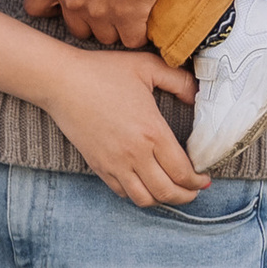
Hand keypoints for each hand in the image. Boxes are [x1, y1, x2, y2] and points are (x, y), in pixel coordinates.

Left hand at [8, 0, 165, 45]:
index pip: (34, 7)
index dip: (42, 5)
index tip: (54, 0)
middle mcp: (75, 1)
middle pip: (72, 26)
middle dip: (79, 17)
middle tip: (90, 2)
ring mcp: (105, 11)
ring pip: (100, 35)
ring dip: (105, 26)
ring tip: (113, 12)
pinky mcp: (133, 14)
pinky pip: (130, 41)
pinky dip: (133, 34)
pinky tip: (136, 21)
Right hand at [41, 46, 207, 205]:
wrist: (61, 82)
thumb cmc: (103, 71)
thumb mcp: (147, 67)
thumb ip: (178, 80)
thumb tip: (196, 95)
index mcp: (152, 132)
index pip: (183, 171)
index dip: (198, 181)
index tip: (205, 178)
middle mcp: (135, 154)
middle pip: (167, 191)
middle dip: (186, 195)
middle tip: (194, 191)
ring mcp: (114, 163)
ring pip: (144, 199)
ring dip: (162, 200)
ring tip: (171, 192)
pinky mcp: (98, 166)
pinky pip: (122, 191)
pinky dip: (138, 194)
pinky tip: (145, 184)